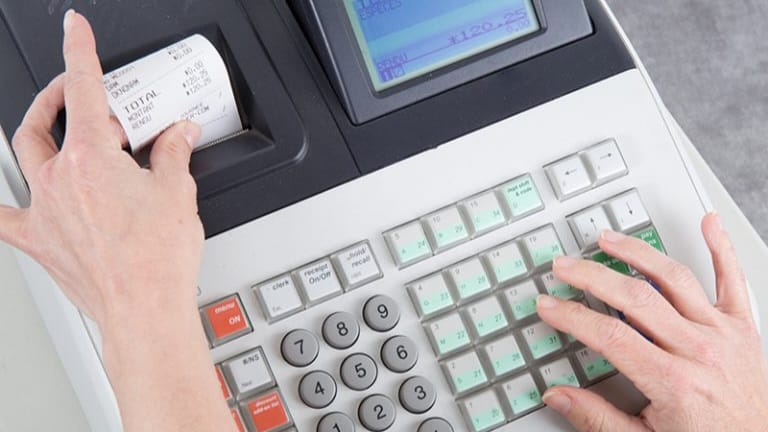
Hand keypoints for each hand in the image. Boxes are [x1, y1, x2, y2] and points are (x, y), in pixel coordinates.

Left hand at [0, 11, 233, 430]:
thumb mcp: (178, 194)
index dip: (79, 51)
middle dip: (61, 96)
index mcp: (93, 160)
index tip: (74, 29)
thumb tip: (179, 134)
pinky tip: (6, 198)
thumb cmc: (158, 261)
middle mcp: (59, 180)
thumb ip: (173, 154)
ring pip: (25, 156)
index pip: (84, 89)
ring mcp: (43, 210)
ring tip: (55, 126)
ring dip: (38, 133)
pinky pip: (2, 218)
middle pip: (47, 120)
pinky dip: (1, 203)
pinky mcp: (38, 240)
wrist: (144, 311)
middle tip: (82, 92)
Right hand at [537, 213, 767, 431]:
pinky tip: (709, 223)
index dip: (572, 317)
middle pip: (635, 299)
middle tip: (564, 266)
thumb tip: (557, 396)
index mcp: (673, 383)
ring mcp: (723, 334)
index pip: (610, 336)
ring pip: (674, 278)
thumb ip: (597, 418)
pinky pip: (733, 280)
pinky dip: (721, 248)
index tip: (550, 306)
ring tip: (607, 239)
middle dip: (591, 277)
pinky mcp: (742, 328)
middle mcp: (700, 351)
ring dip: (637, 253)